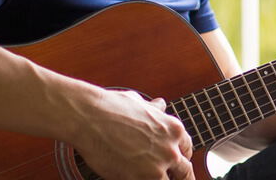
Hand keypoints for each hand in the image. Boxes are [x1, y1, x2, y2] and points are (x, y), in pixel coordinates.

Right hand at [70, 88, 194, 179]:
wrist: (88, 116)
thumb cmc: (109, 107)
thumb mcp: (139, 103)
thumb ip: (154, 109)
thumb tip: (160, 105)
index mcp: (173, 130)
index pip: (187, 150)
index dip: (181, 157)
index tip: (175, 162)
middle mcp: (170, 149)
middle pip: (185, 173)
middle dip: (179, 176)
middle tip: (172, 178)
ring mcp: (156, 167)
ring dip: (159, 179)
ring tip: (146, 176)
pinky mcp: (139, 179)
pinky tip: (132, 177)